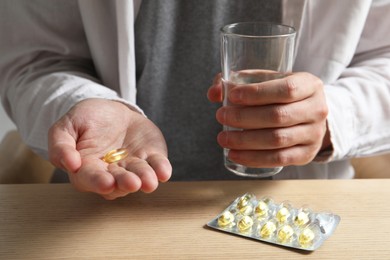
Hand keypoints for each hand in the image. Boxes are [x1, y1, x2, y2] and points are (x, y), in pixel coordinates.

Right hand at [48, 98, 171, 199]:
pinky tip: (164, 173)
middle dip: (124, 184)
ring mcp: (133, 166)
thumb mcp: (67, 126)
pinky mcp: (151, 157)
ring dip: (145, 180)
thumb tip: (69, 163)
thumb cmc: (86, 120)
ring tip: (149, 182)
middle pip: (117, 182)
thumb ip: (61, 144)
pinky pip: (157, 165)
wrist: (113, 110)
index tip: (106, 182)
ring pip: (139, 176)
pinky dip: (161, 169)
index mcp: (88, 168)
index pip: (90, 179)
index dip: (97, 182)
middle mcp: (112, 172)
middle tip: (131, 183)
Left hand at [207, 72, 329, 167]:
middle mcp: (317, 109)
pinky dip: (254, 158)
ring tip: (223, 138)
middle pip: (278, 116)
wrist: (308, 116)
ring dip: (245, 141)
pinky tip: (235, 155)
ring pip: (277, 140)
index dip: (257, 94)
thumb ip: (238, 82)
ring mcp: (314, 134)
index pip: (286, 89)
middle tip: (221, 116)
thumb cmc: (280, 95)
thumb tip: (214, 93)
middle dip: (244, 118)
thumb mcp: (267, 81)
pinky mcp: (307, 154)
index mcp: (309, 85)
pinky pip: (279, 159)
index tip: (232, 96)